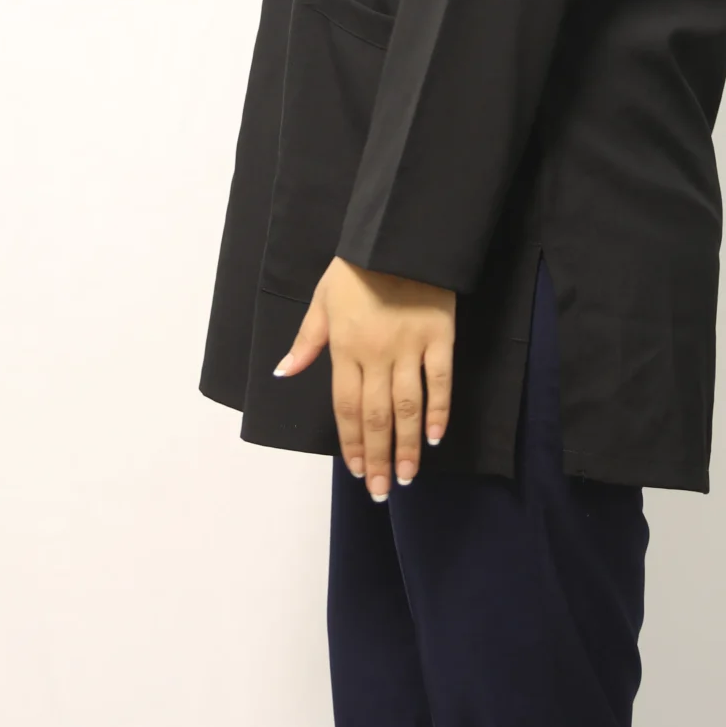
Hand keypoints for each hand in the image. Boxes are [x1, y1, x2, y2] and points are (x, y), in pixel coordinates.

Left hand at [274, 256, 454, 499]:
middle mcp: (376, 354)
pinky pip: (440, 380)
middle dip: (376, 457)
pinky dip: (439, 410)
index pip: (346, 406)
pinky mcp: (440, 337)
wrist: (398, 235)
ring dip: (405, 445)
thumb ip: (307, 341)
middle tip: (379, 491)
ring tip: (405, 477)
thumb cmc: (357, 268)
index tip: (354, 470)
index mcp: (344, 347)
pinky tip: (435, 437)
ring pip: (408, 406)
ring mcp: (410, 347)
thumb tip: (285, 372)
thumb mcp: (322, 300)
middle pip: (376, 416)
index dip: (350, 442)